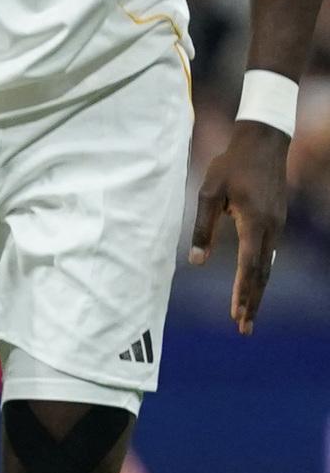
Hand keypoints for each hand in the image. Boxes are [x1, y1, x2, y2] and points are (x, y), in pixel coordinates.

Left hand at [189, 123, 289, 332]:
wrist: (263, 143)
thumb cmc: (230, 166)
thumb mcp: (209, 193)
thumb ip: (203, 227)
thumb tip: (197, 261)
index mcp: (255, 222)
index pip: (249, 266)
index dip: (242, 292)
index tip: (236, 313)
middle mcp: (271, 229)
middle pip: (262, 273)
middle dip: (252, 302)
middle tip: (244, 329)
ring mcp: (277, 226)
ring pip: (267, 267)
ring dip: (256, 292)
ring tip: (247, 317)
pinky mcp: (276, 222)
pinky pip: (268, 256)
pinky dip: (260, 275)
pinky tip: (253, 289)